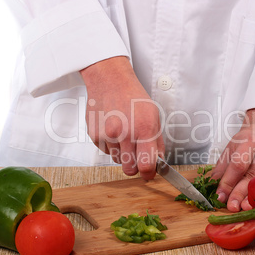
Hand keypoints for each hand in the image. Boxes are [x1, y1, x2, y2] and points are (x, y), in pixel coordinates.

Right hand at [80, 56, 164, 179]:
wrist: (110, 81)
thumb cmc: (134, 97)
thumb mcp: (153, 116)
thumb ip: (157, 142)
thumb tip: (158, 162)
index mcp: (143, 129)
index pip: (146, 165)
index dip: (149, 174)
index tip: (149, 174)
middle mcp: (125, 133)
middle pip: (129, 169)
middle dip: (135, 166)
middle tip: (136, 154)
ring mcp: (108, 135)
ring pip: (117, 161)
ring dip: (122, 153)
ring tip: (123, 134)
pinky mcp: (95, 135)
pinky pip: (105, 151)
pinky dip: (111, 145)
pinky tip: (113, 130)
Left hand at [211, 108, 254, 211]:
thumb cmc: (247, 141)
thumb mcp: (231, 147)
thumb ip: (222, 167)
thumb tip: (213, 186)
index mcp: (250, 141)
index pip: (238, 164)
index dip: (228, 181)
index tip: (220, 195)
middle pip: (252, 175)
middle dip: (240, 193)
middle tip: (231, 206)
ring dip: (253, 197)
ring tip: (243, 208)